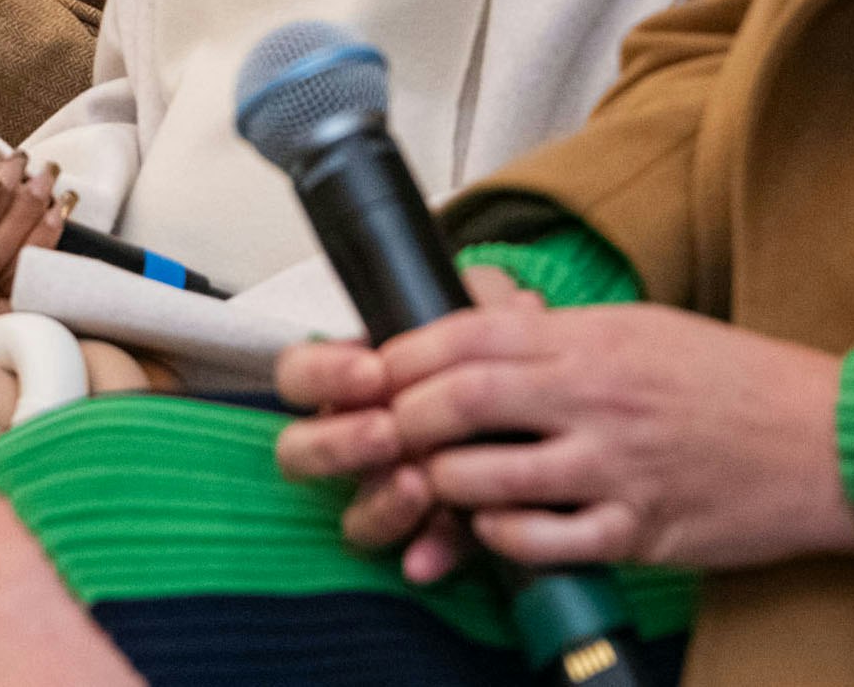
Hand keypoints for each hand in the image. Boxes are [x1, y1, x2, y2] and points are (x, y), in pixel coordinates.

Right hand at [276, 266, 535, 583]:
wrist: (555, 432)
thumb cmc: (505, 369)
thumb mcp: (496, 328)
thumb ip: (489, 306)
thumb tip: (507, 298)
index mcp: (354, 386)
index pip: (300, 375)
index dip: (322, 375)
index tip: (371, 371)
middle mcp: (357, 445)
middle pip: (299, 452)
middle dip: (336, 444)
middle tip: (387, 431)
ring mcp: (387, 496)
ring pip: (349, 516)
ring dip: (377, 503)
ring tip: (418, 483)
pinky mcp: (431, 538)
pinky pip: (413, 556)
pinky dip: (426, 552)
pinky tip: (432, 556)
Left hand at [280, 291, 853, 578]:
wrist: (825, 441)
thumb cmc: (734, 381)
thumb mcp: (642, 327)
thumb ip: (560, 331)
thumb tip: (481, 315)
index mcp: (593, 340)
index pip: (468, 336)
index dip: (406, 355)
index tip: (379, 370)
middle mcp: (596, 398)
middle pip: (462, 401)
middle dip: (406, 419)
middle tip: (387, 432)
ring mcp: (615, 468)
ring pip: (489, 478)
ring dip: (443, 483)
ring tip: (433, 481)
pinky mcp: (638, 529)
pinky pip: (542, 540)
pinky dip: (502, 537)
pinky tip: (495, 525)